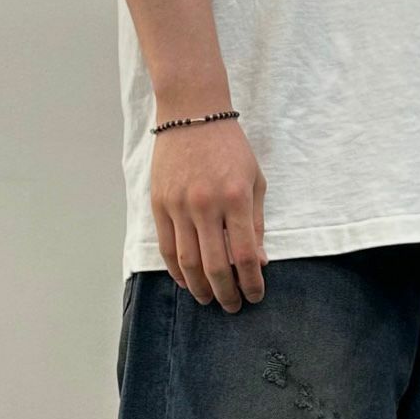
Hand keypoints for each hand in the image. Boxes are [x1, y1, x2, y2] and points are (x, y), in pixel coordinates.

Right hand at [150, 119, 267, 311]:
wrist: (192, 112)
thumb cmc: (229, 146)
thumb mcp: (255, 180)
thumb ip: (256, 223)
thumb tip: (259, 262)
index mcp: (236, 198)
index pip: (245, 255)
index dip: (252, 283)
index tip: (255, 295)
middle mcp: (206, 204)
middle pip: (216, 266)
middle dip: (226, 293)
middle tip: (232, 306)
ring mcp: (179, 205)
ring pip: (188, 263)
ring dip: (200, 288)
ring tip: (209, 299)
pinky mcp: (160, 203)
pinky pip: (167, 248)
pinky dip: (177, 271)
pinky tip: (188, 281)